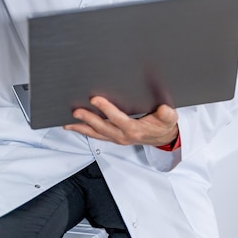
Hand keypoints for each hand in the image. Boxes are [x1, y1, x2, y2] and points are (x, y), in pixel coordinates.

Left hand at [63, 96, 178, 146]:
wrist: (164, 138)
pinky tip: (75, 125)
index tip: (95, 99)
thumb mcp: (169, 118)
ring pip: (96, 134)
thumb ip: (167, 114)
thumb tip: (163, 109)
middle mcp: (123, 136)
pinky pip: (97, 135)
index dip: (106, 109)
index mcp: (135, 129)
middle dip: (88, 119)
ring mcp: (117, 138)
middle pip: (102, 128)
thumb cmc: (164, 125)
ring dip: (82, 128)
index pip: (118, 119)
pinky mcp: (114, 138)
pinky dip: (85, 130)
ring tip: (68, 123)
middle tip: (76, 110)